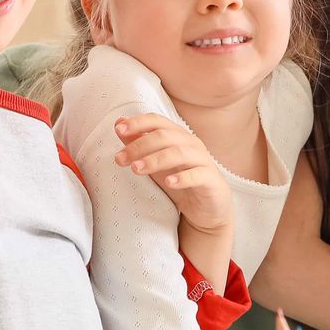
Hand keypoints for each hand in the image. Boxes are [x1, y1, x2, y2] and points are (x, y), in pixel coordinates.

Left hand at [114, 114, 232, 236]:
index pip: (157, 121)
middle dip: (139, 146)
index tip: (119, 130)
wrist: (205, 208)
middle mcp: (191, 144)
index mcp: (178, 135)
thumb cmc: (178, 180)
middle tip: (120, 159)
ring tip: (136, 169)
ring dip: (155, 160)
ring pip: (179, 153)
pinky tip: (170, 183)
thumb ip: (138, 143)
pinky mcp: (211, 180)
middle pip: (164, 136)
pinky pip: (198, 175)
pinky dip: (182, 177)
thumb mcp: (154, 162)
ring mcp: (203, 161)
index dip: (138, 123)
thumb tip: (118, 124)